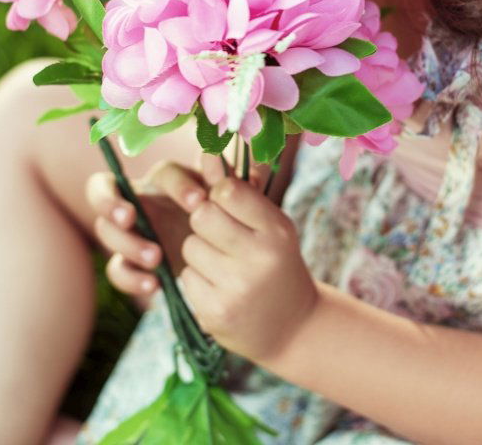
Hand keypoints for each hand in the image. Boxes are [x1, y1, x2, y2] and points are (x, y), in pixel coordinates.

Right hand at [85, 158, 208, 299]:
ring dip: (126, 243)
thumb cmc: (218, 215)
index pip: (162, 172)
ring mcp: (132, 232)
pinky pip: (117, 269)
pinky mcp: (132, 262)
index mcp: (166, 180)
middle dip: (113, 205)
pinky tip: (154, 286)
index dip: (176, 184)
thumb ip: (221, 177)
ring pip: (106, 231)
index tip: (198, 202)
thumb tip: (214, 154)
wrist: (218, 256)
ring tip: (156, 259)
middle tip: (130, 218)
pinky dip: (131, 278)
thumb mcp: (223, 198)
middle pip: (106, 193)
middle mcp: (140, 200)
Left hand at [179, 172, 318, 365]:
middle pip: (202, 215)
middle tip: (221, 233)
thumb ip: (242, 192)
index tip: (229, 204)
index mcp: (276, 230)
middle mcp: (259, 258)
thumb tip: (207, 152)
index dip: (220, 194)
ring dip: (201, 251)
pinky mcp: (215, 314)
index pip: (228, 191)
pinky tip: (220, 288)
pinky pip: (187, 277)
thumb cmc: (277, 263)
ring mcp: (236, 289)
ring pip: (190, 246)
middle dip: (205, 220)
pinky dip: (198, 279)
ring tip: (224, 264)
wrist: (294, 328)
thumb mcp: (273, 226)